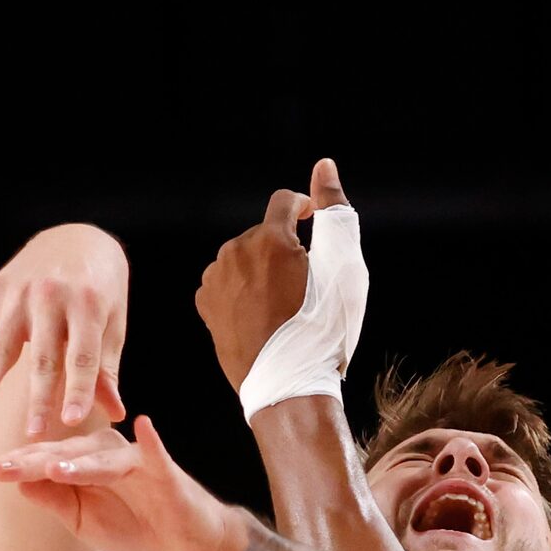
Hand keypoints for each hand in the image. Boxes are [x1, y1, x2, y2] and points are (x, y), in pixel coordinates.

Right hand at [0, 225, 128, 433]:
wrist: (80, 238)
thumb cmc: (101, 290)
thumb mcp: (111, 323)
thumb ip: (105, 367)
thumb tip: (115, 413)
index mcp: (87, 305)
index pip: (82, 357)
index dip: (79, 390)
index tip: (73, 421)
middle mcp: (50, 298)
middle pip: (42, 357)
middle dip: (38, 397)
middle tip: (33, 433)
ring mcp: (19, 293)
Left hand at [0, 416, 236, 550]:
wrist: (185, 540)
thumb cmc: (134, 525)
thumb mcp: (84, 521)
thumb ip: (55, 500)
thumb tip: (19, 482)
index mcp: (84, 463)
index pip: (47, 460)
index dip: (18, 465)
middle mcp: (106, 453)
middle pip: (67, 453)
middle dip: (34, 460)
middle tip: (3, 466)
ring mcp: (136, 459)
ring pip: (103, 457)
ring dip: (80, 462)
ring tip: (54, 469)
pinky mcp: (165, 470)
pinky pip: (156, 452)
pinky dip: (151, 439)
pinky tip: (144, 424)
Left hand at [196, 158, 350, 390]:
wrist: (288, 385)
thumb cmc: (322, 328)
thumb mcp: (343, 267)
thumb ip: (335, 211)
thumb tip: (324, 165)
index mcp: (268, 238)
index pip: (285, 201)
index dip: (306, 209)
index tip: (316, 227)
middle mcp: (234, 252)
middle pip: (264, 233)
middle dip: (285, 248)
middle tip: (309, 284)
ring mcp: (215, 280)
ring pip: (245, 259)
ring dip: (264, 270)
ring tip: (286, 304)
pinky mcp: (207, 306)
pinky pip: (228, 284)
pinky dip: (246, 291)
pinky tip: (264, 315)